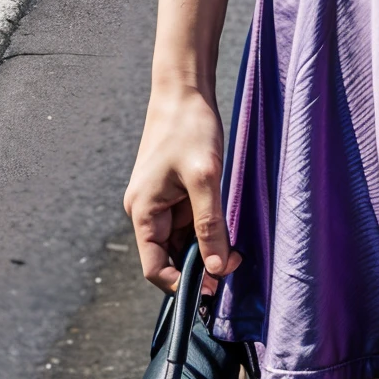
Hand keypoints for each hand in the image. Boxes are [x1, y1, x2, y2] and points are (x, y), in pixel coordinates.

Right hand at [124, 84, 241, 292]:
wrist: (185, 90)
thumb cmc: (189, 128)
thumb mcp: (204, 178)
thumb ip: (210, 225)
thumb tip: (217, 269)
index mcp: (142, 212)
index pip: (156, 268)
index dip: (183, 284)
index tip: (216, 288)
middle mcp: (147, 212)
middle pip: (171, 257)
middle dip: (201, 267)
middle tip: (235, 266)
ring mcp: (160, 202)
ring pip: (183, 242)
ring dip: (207, 249)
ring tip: (236, 250)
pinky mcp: (174, 193)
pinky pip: (189, 224)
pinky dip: (208, 231)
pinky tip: (228, 231)